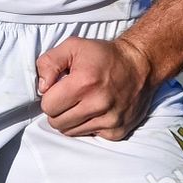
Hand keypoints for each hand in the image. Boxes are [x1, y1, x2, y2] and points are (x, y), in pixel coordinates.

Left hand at [36, 36, 156, 139]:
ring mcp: (109, 120)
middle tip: (68, 97)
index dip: (50, 96)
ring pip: (71, 132)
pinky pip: (89, 136)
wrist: (140, 65)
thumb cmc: (103, 55)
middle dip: (58, 110)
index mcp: (84, 83)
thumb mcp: (72, 46)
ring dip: (71, 119)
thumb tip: (42, 88)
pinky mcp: (117, 131)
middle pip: (57, 123)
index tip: (59, 88)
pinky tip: (96, 110)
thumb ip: (49, 62)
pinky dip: (88, 125)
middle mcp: (98, 104)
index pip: (48, 106)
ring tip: (82, 103)